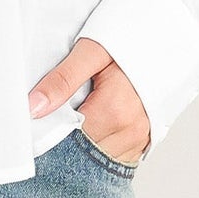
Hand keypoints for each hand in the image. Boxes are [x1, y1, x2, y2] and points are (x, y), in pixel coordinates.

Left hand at [28, 38, 151, 166]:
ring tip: (80, 112)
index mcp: (115, 111)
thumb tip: (34, 108)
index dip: (51, 129)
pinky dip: (99, 144)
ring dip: (83, 142)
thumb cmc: (128, 41)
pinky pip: (113, 155)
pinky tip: (93, 123)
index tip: (40, 117)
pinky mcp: (143, 140)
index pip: (69, 138)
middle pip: (83, 151)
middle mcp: (131, 131)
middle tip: (60, 111)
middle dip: (66, 137)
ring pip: (98, 157)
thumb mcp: (91, 52)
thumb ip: (62, 80)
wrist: (164, 40)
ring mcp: (140, 138)